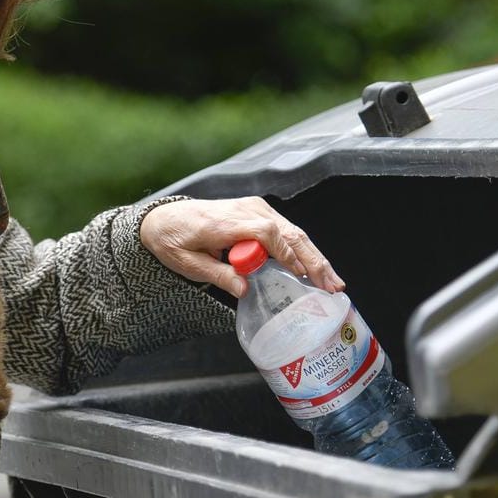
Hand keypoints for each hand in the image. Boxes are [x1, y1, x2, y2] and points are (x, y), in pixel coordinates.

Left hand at [139, 197, 344, 298]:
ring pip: (293, 233)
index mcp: (228, 221)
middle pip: (288, 233)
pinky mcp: (259, 213)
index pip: (267, 234)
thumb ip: (218, 274)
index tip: (302, 276)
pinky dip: (304, 250)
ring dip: (315, 257)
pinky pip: (287, 231)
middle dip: (313, 261)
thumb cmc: (174, 240)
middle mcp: (247, 210)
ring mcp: (256, 209)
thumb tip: (244, 289)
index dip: (287, 254)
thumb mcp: (189, 264)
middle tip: (332, 286)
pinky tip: (317, 268)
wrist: (165, 219)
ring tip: (333, 282)